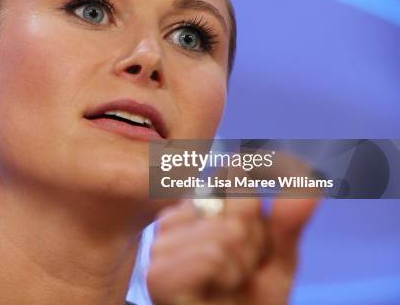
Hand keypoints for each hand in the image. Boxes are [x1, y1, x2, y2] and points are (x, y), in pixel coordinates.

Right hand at [146, 198, 318, 304]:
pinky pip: (213, 256)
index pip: (234, 175)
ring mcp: (160, 248)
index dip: (257, 213)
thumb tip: (307, 184)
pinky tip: (216, 293)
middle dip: (255, 241)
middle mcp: (172, 222)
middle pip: (237, 202)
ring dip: (243, 266)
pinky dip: (229, 277)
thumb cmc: (250, 303)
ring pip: (228, 233)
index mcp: (193, 210)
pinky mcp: (159, 276)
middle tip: (241, 271)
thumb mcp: (277, 259)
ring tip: (228, 285)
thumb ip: (287, 222)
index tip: (251, 248)